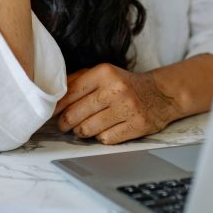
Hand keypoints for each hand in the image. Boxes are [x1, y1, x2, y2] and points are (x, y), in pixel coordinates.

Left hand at [54, 64, 180, 144]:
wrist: (161, 93)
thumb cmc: (126, 84)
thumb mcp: (104, 73)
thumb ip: (79, 79)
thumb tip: (54, 94)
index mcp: (104, 72)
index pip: (70, 92)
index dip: (57, 106)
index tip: (51, 113)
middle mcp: (115, 89)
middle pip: (76, 114)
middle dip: (65, 123)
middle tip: (64, 125)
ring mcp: (127, 108)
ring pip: (88, 129)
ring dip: (81, 132)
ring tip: (82, 129)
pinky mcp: (136, 125)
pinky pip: (106, 139)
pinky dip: (100, 138)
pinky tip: (103, 131)